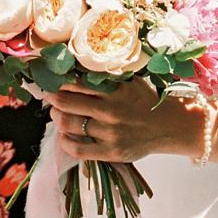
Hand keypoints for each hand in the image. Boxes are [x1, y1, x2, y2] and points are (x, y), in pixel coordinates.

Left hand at [40, 79, 201, 163]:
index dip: (58, 80)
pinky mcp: (111, 152)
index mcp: (114, 90)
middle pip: (67, 102)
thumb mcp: (130, 81)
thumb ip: (108, 75)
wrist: (169, 126)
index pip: (76, 82)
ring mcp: (110, 133)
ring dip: (56, 118)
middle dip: (53, 98)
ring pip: (69, 124)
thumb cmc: (146, 100)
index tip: (51, 79)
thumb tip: (78, 65)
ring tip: (55, 114)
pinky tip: (62, 137)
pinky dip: (65, 143)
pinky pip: (79, 150)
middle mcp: (110, 111)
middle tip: (49, 95)